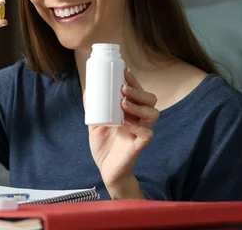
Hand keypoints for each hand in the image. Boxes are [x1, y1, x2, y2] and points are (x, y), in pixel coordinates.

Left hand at [87, 68, 159, 197]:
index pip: (138, 92)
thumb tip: (88, 90)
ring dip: (139, 106)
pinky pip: (148, 134)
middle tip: (123, 89)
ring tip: (123, 104)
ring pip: (153, 113)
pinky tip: (127, 124)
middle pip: (150, 99)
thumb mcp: (95, 123)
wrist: (106, 170)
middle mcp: (139, 119)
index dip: (134, 81)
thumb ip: (93, 108)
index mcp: (130, 111)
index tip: (124, 71)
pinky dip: (139, 126)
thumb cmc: (104, 146)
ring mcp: (140, 132)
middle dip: (138, 91)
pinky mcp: (140, 145)